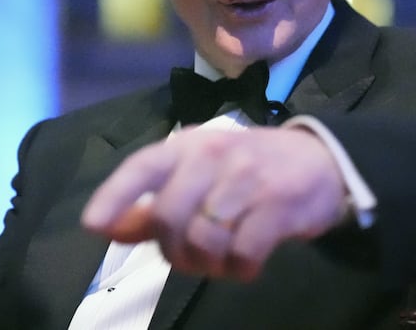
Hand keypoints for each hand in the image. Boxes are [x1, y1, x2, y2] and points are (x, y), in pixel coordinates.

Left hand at [81, 126, 346, 280]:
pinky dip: (241, 269)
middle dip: (174, 251)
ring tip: (225, 258)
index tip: (92, 226)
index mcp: (189, 146)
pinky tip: (249, 261)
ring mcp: (247, 178)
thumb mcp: (202, 174)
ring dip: (209, 264)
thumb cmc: (251, 168)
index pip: (143, 166)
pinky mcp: (278, 204)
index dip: (114, 195)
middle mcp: (214, 156)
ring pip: (203, 239)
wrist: (323, 160)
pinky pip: (242, 252)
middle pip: (168, 216)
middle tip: (195, 257)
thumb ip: (155, 201)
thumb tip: (107, 227)